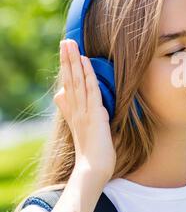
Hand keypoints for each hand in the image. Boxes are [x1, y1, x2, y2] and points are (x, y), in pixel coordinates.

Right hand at [54, 39, 116, 180]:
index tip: (66, 54)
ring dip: (74, 61)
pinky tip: (85, 61)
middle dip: (67, 60)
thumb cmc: (94, 154)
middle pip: (69, 80)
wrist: (93, 170)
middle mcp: (76, 110)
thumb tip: (69, 101)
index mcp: (75, 113)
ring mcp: (84, 111)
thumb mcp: (85, 132)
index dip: (67, 70)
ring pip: (77, 81)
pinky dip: (87, 74)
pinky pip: (90, 90)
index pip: (69, 87)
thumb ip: (79, 116)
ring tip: (69, 44)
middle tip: (65, 42)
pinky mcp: (94, 114)